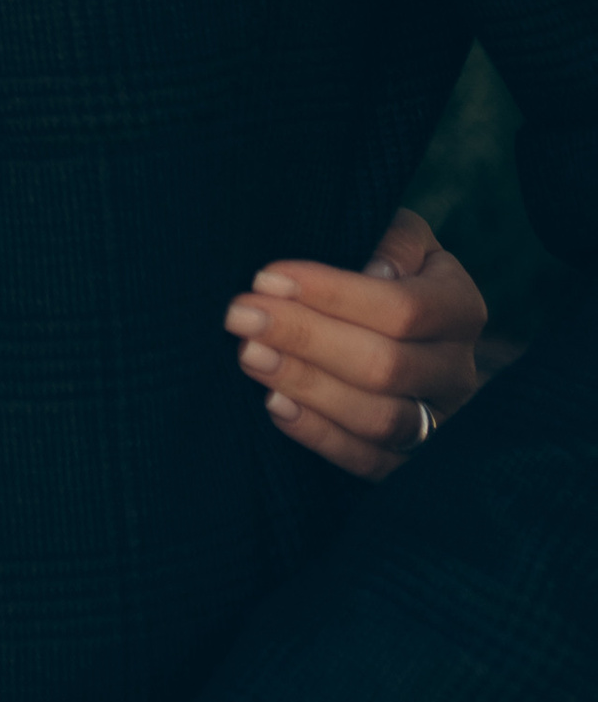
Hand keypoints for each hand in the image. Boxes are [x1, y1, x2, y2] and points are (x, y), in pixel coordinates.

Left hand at [226, 204, 483, 477]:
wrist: (406, 332)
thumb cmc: (388, 270)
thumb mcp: (400, 238)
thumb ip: (393, 238)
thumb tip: (376, 269)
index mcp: (460, 308)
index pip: (401, 308)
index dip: (332, 294)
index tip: (266, 277)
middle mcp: (458, 371)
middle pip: (385, 365)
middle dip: (305, 338)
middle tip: (240, 317)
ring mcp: (440, 422)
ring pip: (379, 418)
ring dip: (307, 386)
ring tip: (249, 355)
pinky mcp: (411, 463)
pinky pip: (370, 461)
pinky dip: (321, 436)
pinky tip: (274, 404)